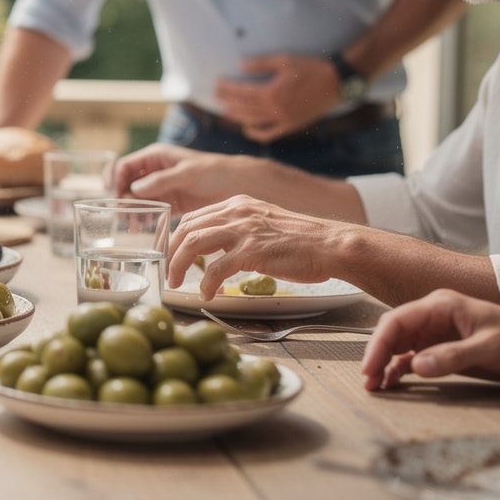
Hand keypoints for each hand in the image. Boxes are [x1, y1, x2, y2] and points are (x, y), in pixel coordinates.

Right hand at [111, 143, 254, 214]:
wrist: (238, 184)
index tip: (116, 197)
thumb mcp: (187, 173)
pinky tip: (142, 225)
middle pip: (125, 183)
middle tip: (123, 214)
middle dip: (120, 198)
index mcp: (155, 157)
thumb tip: (134, 189)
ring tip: (133, 223)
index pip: (124, 166)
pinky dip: (142, 216)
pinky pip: (148, 209)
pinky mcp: (168, 202)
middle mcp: (153, 171)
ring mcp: (160, 188)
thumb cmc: (214, 171)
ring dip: (130, 210)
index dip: (116, 181)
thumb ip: (161, 180)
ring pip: (134, 198)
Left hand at [166, 194, 337, 298]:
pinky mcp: (252, 251)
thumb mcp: (263, 225)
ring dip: (179, 265)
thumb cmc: (302, 242)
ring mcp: (244, 230)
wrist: (331, 245)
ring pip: (194, 244)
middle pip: (187, 228)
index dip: (176, 237)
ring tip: (177, 283)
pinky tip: (208, 295)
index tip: (170, 255)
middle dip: (171, 252)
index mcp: (237, 204)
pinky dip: (206, 284)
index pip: (193, 217)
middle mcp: (236, 212)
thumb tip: (218, 250)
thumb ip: (239, 231)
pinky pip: (216, 269)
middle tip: (169, 273)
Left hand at [215, 54, 340, 142]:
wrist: (336, 83)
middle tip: (215, 97)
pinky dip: (257, 134)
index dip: (228, 88)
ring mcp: (283, 120)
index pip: (242, 92)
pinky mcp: (291, 125)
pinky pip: (270, 134)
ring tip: (226, 112)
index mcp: (271, 93)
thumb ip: (261, 64)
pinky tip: (247, 130)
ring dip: (237, 117)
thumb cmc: (311, 68)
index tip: (217, 84)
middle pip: (244, 107)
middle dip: (228, 102)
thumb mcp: (284, 61)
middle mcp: (275, 109)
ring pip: (253, 121)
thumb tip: (240, 64)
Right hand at [361, 289, 499, 390]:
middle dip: (376, 355)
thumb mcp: (490, 347)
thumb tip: (418, 366)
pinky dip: (398, 370)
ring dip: (383, 364)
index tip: (370, 366)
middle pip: (392, 333)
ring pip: (397, 346)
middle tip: (368, 380)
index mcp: (440, 306)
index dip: (379, 343)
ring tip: (374, 385)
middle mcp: (432, 317)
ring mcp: (433, 333)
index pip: (398, 320)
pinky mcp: (438, 349)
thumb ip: (453, 356)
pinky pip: (410, 358)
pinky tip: (390, 383)